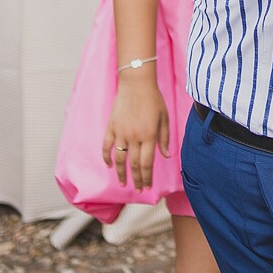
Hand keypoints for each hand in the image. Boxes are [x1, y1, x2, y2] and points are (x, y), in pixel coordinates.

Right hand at [103, 74, 168, 189]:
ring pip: (119, 159)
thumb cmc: (153, 99)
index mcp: (149, 135)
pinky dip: (106, 157)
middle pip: (134, 165)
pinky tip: (108, 165)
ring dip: (120, 173)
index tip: (147, 187)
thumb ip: (164, 138)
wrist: (136, 83)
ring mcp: (121, 132)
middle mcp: (134, 137)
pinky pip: (106, 146)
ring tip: (123, 183)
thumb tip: (167, 156)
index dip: (147, 177)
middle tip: (138, 190)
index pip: (147, 163)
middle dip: (136, 180)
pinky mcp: (111, 126)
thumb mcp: (164, 117)